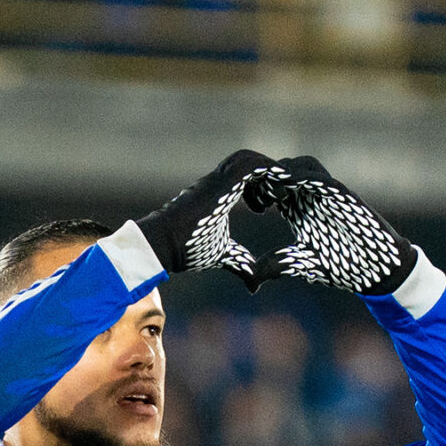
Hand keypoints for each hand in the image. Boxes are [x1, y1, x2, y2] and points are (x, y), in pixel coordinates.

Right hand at [133, 149, 282, 285]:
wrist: (164, 243)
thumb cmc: (187, 249)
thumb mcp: (223, 256)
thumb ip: (240, 264)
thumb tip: (255, 286)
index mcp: (220, 193)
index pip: (247, 177)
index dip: (263, 186)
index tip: (274, 204)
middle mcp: (220, 181)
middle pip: (252, 163)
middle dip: (270, 175)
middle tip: (281, 197)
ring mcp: (219, 178)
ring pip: (253, 159)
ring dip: (271, 173)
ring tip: (281, 194)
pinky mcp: (222, 182)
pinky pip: (253, 166)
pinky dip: (270, 173)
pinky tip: (280, 189)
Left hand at [243, 155, 416, 295]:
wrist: (374, 267)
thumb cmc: (342, 263)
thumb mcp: (302, 264)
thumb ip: (278, 264)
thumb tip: (252, 277)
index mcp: (300, 209)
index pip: (274, 187)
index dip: (258, 189)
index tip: (249, 204)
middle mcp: (312, 195)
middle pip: (284, 169)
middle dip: (267, 177)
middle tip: (254, 194)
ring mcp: (328, 192)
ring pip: (302, 165)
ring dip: (284, 172)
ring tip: (270, 190)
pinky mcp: (342, 195)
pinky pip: (321, 178)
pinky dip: (303, 177)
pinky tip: (287, 187)